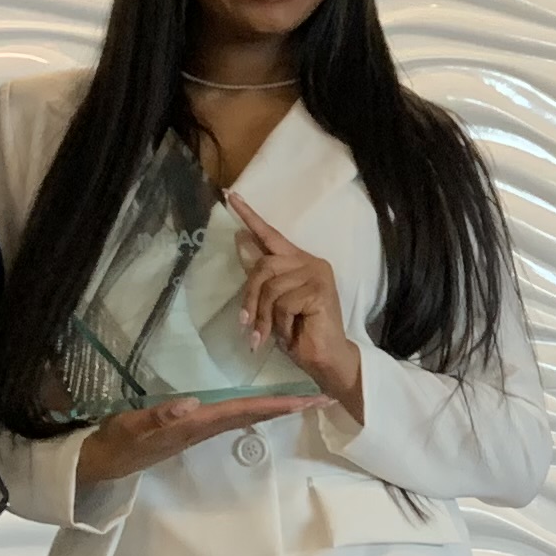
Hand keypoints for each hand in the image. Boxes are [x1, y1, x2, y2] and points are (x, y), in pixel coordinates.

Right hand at [77, 393, 321, 487]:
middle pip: (256, 414)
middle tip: (322, 395)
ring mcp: (201, 428)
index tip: (309, 399)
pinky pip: (232, 414)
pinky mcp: (193, 427)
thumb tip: (193, 404)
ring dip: (275, 406)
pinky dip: (253, 406)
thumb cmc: (118, 441)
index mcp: (199, 424)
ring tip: (302, 396)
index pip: (246, 410)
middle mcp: (206, 427)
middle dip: (289, 406)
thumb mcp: (133, 427)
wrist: (104, 460)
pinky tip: (261, 401)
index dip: (278, 404)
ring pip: (247, 415)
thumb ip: (160, 417)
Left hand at [232, 201, 364, 415]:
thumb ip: (260, 276)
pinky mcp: (319, 289)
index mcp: (298, 261)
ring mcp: (317, 274)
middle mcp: (310, 261)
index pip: (270, 234)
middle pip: (263, 267)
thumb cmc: (299, 332)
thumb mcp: (271, 304)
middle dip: (250, 299)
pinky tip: (291, 333)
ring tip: (270, 334)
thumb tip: (240, 240)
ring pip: (270, 288)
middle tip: (246, 325)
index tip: (230, 196)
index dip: (249, 216)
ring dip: (264, 317)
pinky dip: (280, 323)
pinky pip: (283, 304)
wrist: (325, 358)